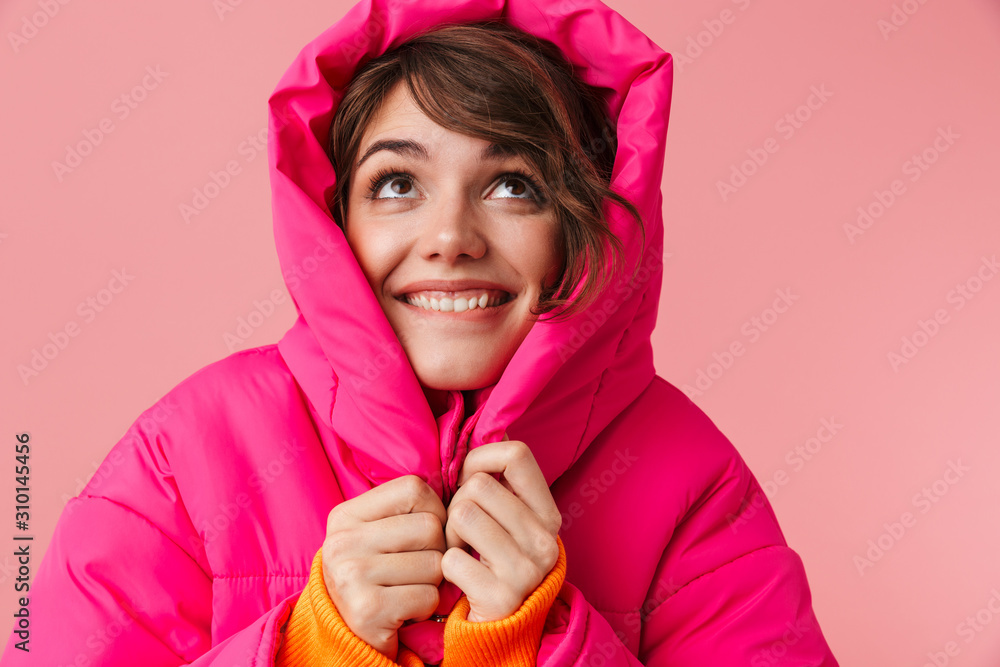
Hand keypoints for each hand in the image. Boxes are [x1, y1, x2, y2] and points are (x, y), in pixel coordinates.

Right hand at [321, 475, 447, 659]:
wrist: (351, 635)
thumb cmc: (378, 576)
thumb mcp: (379, 534)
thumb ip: (409, 511)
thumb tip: (460, 499)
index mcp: (345, 516)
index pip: (413, 488)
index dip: (434, 510)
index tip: (423, 534)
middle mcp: (342, 542)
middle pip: (430, 526)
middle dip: (437, 550)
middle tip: (417, 569)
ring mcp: (351, 575)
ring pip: (435, 563)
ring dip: (433, 581)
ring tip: (409, 588)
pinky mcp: (367, 610)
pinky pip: (429, 596)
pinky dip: (427, 606)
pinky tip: (407, 609)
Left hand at [441, 434, 561, 621]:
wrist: (502, 628)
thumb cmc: (495, 561)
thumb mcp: (510, 520)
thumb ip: (501, 484)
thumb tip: (485, 435)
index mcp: (548, 514)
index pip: (516, 453)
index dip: (481, 459)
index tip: (471, 482)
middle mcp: (545, 539)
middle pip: (478, 486)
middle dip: (458, 504)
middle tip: (464, 530)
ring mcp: (526, 569)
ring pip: (462, 515)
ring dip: (449, 535)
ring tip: (461, 550)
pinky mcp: (500, 596)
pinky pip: (450, 558)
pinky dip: (446, 566)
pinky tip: (460, 577)